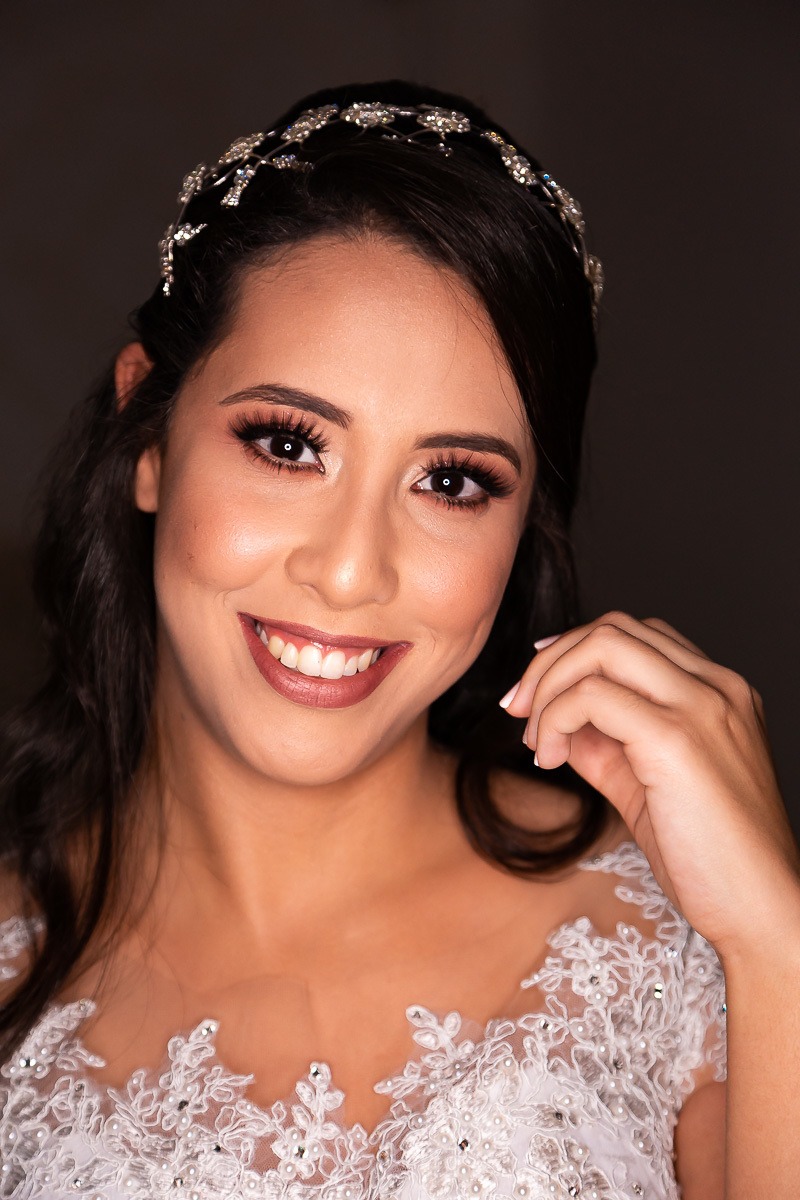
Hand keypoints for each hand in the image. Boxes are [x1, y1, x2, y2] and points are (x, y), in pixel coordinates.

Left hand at [500, 611, 799, 960]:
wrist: (762, 910)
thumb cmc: (713, 858)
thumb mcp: (648, 785)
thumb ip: (605, 745)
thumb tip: (555, 722)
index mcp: (718, 691)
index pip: (634, 635)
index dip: (575, 653)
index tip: (538, 693)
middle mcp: (716, 686)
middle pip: (613, 627)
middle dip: (550, 662)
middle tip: (518, 710)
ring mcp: (701, 707)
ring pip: (602, 645)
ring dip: (548, 685)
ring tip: (537, 742)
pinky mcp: (676, 740)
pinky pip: (592, 697)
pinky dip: (555, 719)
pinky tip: (550, 761)